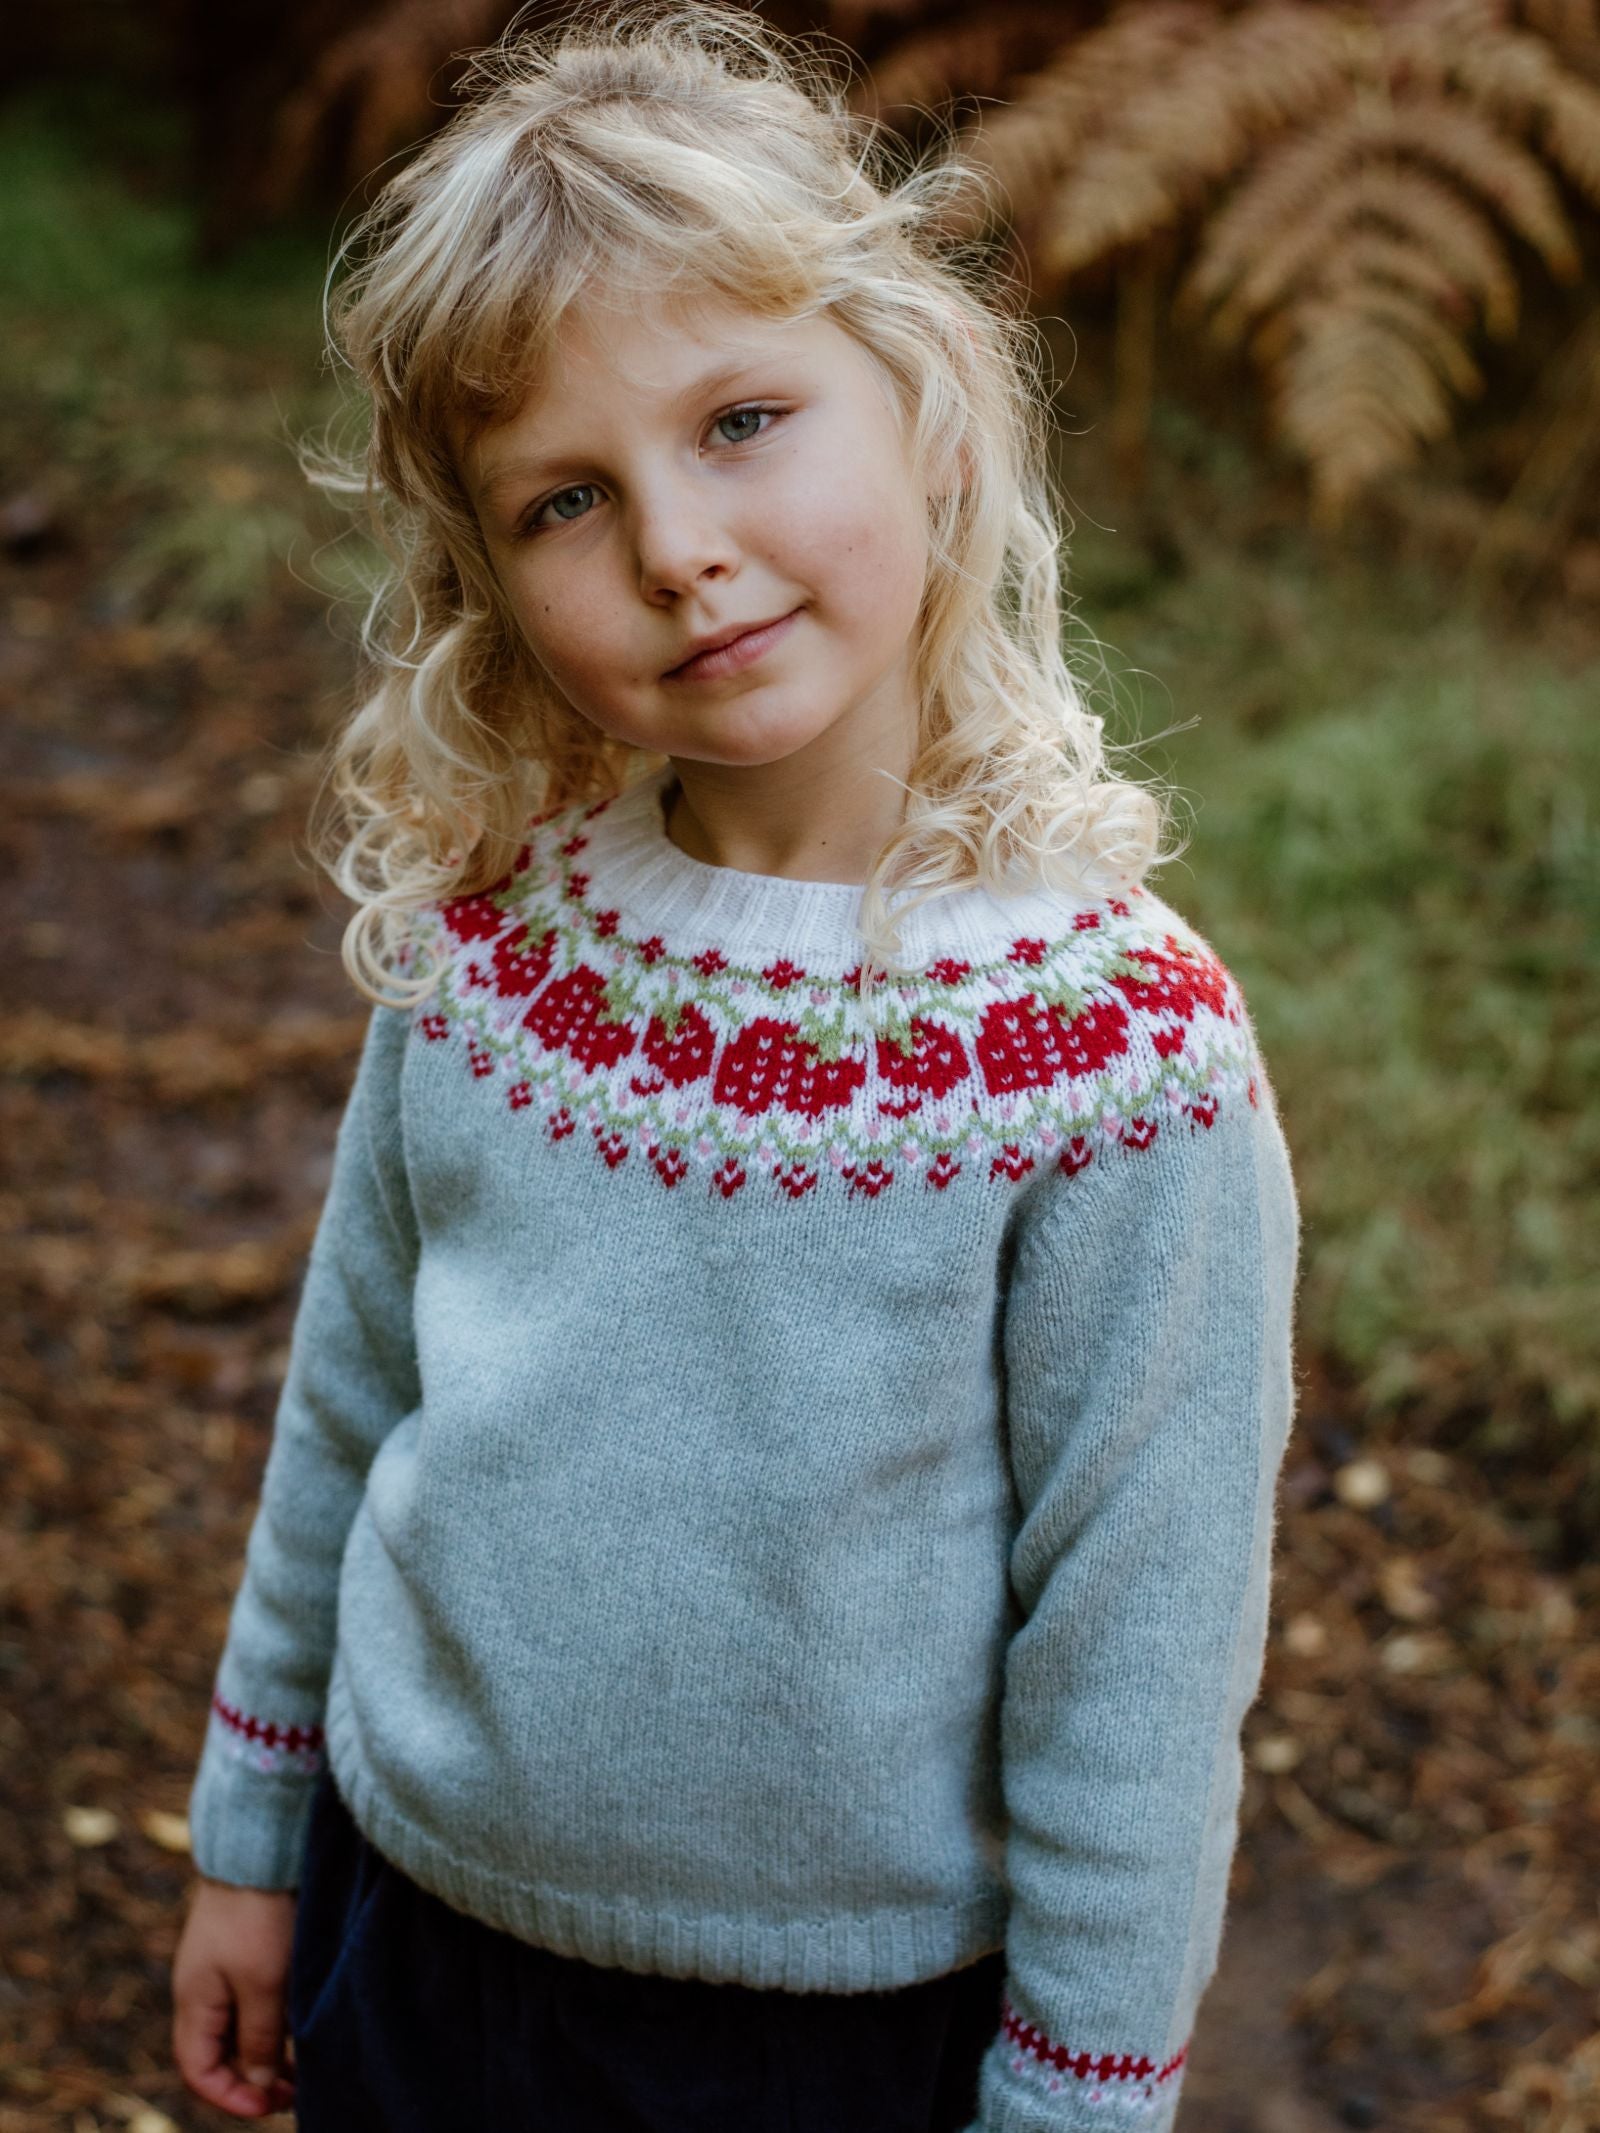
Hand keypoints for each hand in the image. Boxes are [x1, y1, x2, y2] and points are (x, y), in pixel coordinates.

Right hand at [171, 1876, 298, 2117]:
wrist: (259, 1844)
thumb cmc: (259, 1916)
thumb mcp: (264, 1984)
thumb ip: (258, 2037)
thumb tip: (257, 2083)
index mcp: (194, 2002)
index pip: (199, 2071)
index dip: (232, 2097)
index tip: (272, 2104)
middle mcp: (201, 1988)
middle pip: (218, 2053)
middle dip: (253, 2078)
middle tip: (296, 2089)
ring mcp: (220, 1966)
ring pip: (238, 2026)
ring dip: (266, 2049)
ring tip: (304, 2063)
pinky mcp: (241, 1947)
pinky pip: (250, 1998)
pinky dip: (271, 2019)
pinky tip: (300, 2020)